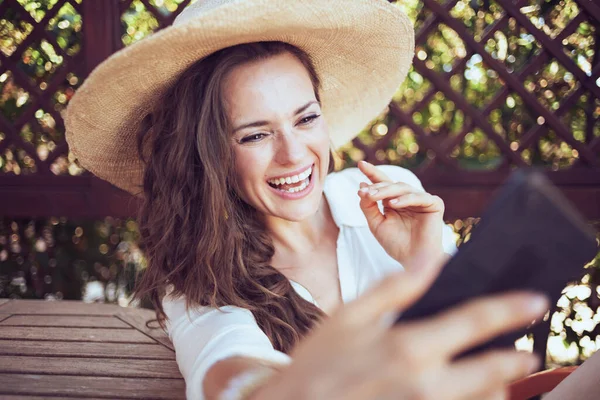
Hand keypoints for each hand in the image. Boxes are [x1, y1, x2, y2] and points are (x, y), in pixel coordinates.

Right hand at [257, 257, 548, 399]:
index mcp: (408, 347)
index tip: (535, 301)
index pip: (474, 321)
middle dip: (515, 360)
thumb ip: (395, 287)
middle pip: (493, 372)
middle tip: (525, 353)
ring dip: (495, 386)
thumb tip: (432, 259)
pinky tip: (461, 389)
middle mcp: (425, 385)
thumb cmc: (317, 363)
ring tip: (493, 375)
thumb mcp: (349, 316)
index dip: (510, 309)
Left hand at [357, 160, 444, 271]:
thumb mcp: (376, 224)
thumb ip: (368, 206)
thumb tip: (362, 186)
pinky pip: (419, 197)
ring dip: (386, 191)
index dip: (372, 173)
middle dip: (376, 186)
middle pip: (391, 184)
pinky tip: (392, 204)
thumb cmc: (395, 244)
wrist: (412, 260)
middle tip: (364, 191)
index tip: (360, 163)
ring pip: (403, 188)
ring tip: (373, 196)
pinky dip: (405, 199)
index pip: (383, 183)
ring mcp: (422, 200)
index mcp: (394, 201)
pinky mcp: (434, 205)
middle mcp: (408, 198)